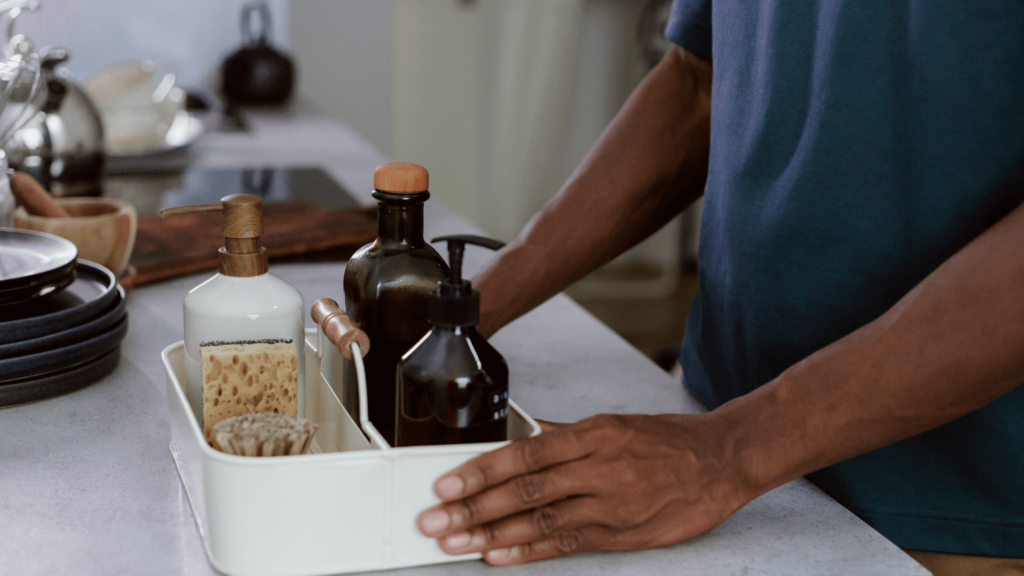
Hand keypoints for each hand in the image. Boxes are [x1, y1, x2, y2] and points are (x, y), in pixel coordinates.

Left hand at [416, 413, 749, 565]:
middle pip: (525, 490)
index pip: (525, 452)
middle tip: (434, 521)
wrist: (723, 461)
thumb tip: (520, 433)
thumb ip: (565, 434)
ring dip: (492, 535)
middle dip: (473, 508)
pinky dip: (530, 552)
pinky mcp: (622, 535)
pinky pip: (567, 544)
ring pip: (541, 521)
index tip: (447, 483)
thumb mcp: (614, 424)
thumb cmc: (667, 441)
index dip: (482, 471)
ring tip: (455, 544)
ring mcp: (612, 506)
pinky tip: (499, 557)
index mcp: (595, 434)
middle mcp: (601, 469)